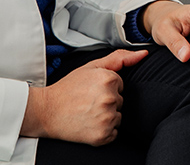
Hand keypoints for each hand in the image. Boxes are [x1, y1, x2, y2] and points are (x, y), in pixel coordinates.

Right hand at [21, 48, 148, 144]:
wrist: (46, 112)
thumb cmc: (68, 89)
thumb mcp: (91, 67)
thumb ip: (119, 58)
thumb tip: (143, 54)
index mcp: (108, 79)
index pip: (120, 85)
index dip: (105, 87)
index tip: (91, 90)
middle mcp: (109, 98)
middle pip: (120, 101)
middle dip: (106, 101)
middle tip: (87, 102)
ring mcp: (106, 118)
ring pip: (118, 117)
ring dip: (106, 117)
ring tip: (87, 113)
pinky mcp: (103, 135)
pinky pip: (114, 133)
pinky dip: (104, 131)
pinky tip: (89, 124)